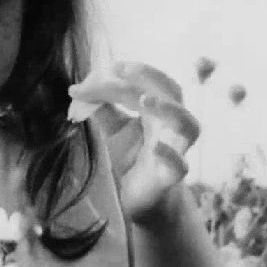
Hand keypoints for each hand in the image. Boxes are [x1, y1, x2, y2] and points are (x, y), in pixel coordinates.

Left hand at [69, 61, 199, 223]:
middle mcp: (171, 126)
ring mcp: (176, 150)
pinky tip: (156, 147)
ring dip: (168, 109)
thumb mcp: (112, 129)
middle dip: (151, 77)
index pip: (148, 83)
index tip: (106, 68)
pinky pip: (180, 166)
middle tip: (123, 70)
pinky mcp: (171, 177)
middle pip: (174, 93)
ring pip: (188, 125)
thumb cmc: (131, 158)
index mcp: (159, 110)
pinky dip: (171, 155)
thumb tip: (78, 89)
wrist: (140, 198)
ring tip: (144, 100)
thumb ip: (101, 108)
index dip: (129, 73)